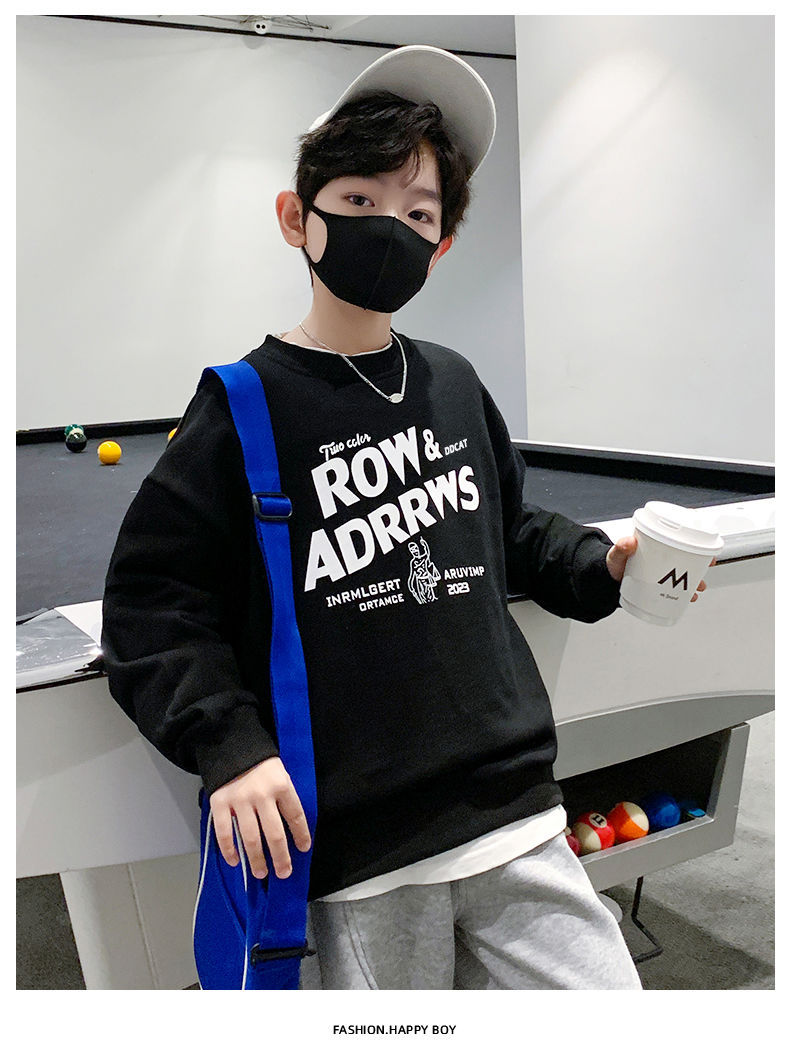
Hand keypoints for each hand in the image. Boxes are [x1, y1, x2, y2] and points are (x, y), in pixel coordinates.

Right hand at [209, 757, 311, 879]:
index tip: (303, 849)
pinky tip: (235, 861)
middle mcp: (261, 795)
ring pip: (250, 838)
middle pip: (274, 834)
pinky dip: (229, 849)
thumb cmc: (261, 765)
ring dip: (257, 859)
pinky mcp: (220, 803)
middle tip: (284, 873)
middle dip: (281, 857)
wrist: (232, 746)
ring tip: (262, 873)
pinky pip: (224, 832)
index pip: (296, 816)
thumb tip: (293, 829)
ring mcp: (239, 800)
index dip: (301, 835)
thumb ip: (285, 798)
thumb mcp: (281, 774)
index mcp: (281, 785)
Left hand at [606, 535, 712, 601]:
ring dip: (697, 576)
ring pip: (688, 569)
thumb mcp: (616, 555)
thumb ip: (621, 548)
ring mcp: (666, 567)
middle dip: (703, 556)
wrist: (610, 581)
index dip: (696, 528)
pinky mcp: (664, 581)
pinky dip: (687, 592)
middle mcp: (664, 552)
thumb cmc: (615, 563)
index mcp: (655, 539)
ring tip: (699, 584)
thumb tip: (628, 542)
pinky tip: (690, 596)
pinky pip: (681, 586)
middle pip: (690, 549)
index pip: (679, 528)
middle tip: (708, 563)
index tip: (706, 534)